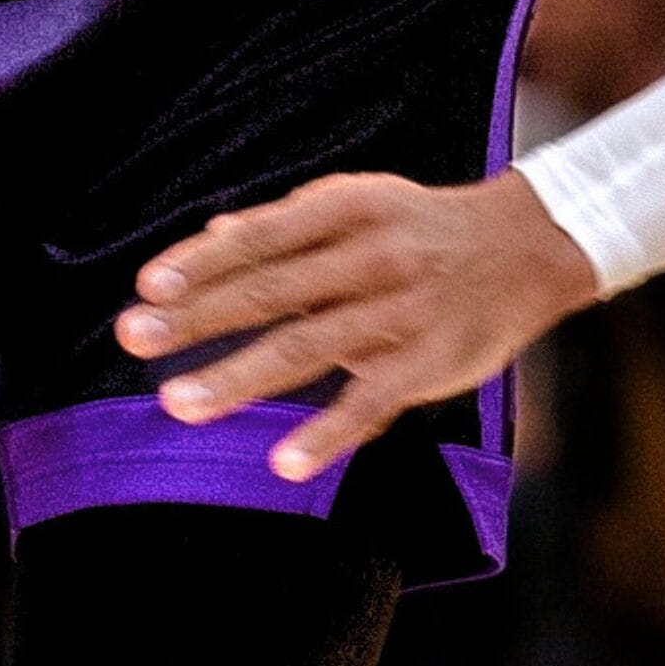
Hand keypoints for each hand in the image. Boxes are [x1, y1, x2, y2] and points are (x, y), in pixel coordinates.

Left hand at [117, 168, 602, 485]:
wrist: (529, 247)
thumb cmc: (422, 227)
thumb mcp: (361, 203)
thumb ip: (287, 224)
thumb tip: (212, 236)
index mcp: (349, 209)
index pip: (264, 237)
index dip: (204, 260)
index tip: (149, 283)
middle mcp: (370, 256)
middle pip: (272, 290)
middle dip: (198, 315)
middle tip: (135, 335)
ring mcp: (398, 312)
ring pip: (307, 347)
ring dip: (237, 376)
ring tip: (177, 403)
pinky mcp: (425, 365)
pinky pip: (368, 404)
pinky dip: (326, 434)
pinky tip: (282, 462)